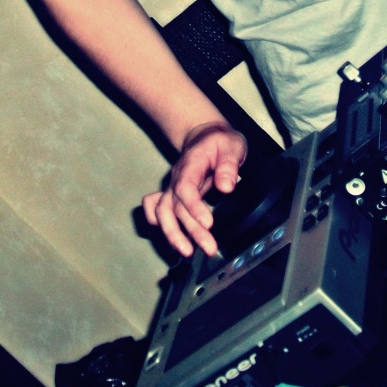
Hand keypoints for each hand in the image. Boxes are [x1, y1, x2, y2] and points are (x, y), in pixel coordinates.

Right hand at [141, 122, 247, 257]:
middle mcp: (177, 178)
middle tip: (208, 247)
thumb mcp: (231, 145)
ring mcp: (172, 187)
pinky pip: (154, 208)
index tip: (208, 224)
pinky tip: (171, 238)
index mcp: (191, 165)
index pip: (185, 188)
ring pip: (162, 212)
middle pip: (175, 206)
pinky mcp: (172, 194)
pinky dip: (157, 223)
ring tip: (187, 252)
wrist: (204, 135)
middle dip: (190, 230)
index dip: (194, 207)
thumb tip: (226, 186)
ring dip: (172, 234)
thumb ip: (228, 165)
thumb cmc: (219, 141)